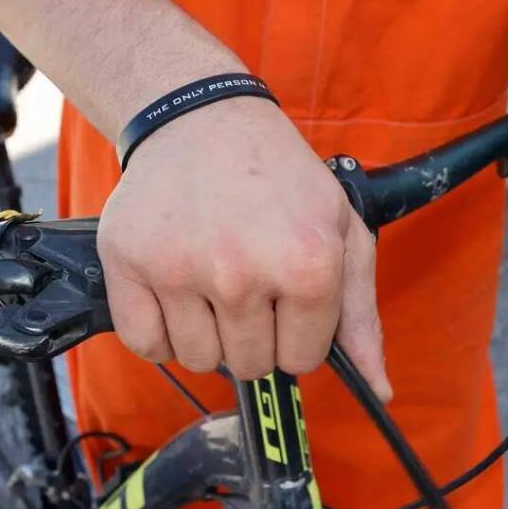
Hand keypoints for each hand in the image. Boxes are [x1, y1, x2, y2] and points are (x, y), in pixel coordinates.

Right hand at [98, 96, 391, 397]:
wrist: (201, 118)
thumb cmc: (278, 179)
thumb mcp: (340, 232)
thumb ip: (360, 316)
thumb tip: (379, 390)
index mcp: (307, 266)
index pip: (302, 360)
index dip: (296, 331)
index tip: (285, 294)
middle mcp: (241, 273)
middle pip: (250, 365)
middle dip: (254, 334)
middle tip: (246, 279)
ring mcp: (179, 270)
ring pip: (198, 360)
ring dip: (207, 334)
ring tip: (210, 281)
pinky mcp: (128, 264)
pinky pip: (145, 346)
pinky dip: (159, 333)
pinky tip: (174, 294)